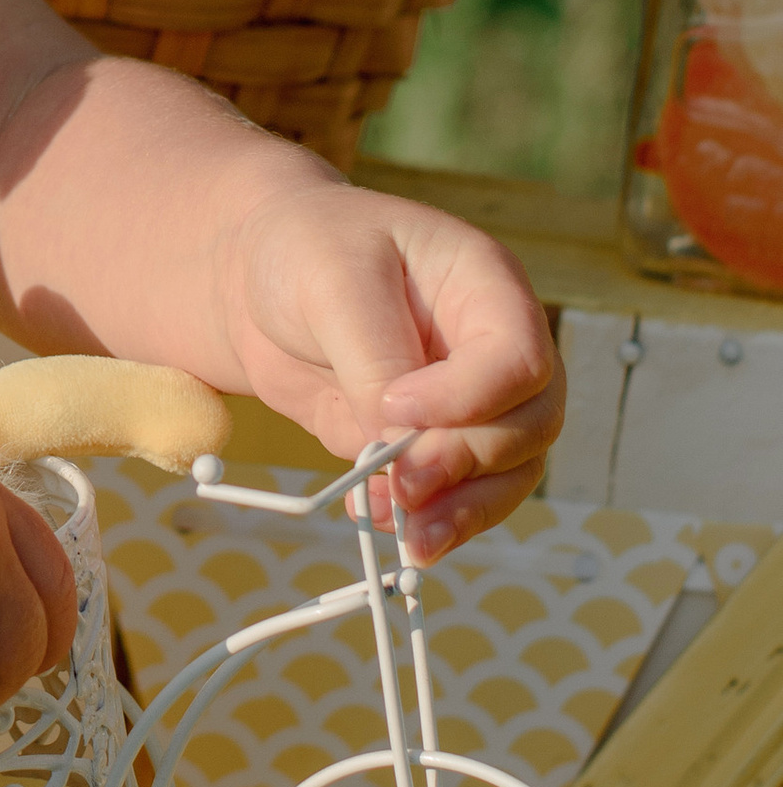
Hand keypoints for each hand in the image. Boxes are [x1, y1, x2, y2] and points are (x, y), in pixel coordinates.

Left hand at [223, 181, 562, 556]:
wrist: (257, 278)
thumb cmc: (304, 250)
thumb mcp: (333, 281)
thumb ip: (372, 357)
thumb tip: (399, 441)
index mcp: (486, 286)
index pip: (518, 357)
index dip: (469, 396)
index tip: (396, 407)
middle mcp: (492, 348)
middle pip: (529, 424)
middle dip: (468, 463)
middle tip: (403, 485)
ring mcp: (469, 402)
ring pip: (508, 473)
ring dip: (462, 511)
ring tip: (405, 536)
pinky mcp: (431, 443)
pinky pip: (458, 493)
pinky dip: (432, 520)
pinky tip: (386, 523)